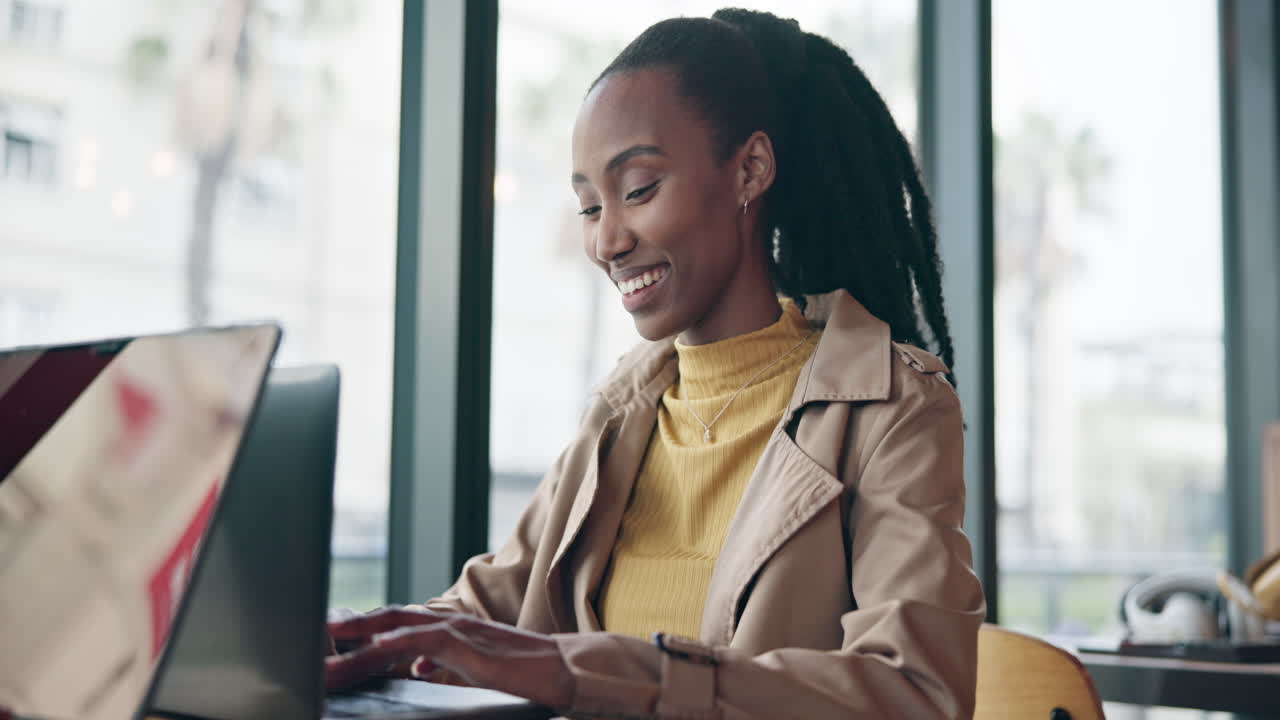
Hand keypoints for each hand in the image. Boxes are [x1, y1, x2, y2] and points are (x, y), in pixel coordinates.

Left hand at [325, 607, 573, 709]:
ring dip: (357, 641)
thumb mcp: (470, 668)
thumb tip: (416, 666)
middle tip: (308, 640)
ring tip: (326, 653)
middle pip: (384, 618)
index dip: (356, 629)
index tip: (322, 640)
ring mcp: (457, 631)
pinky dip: (400, 641)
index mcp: (444, 628)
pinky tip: (378, 647)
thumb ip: (441, 662)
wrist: (561, 668)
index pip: (391, 622)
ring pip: (396, 629)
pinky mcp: (470, 648)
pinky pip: (428, 641)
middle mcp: (446, 623)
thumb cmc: (520, 671)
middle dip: (344, 630)